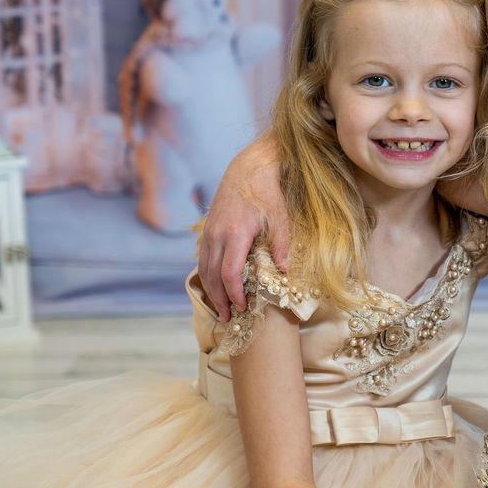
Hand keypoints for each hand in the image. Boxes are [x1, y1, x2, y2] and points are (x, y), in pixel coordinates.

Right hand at [199, 140, 290, 320]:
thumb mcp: (280, 217)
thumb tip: (284, 273)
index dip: (234, 294)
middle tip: (228, 318)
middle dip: (220, 299)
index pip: (229, 273)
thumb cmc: (267, 193)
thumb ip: (281, 245)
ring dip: (212, 291)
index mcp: (236, 234)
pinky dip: (207, 276)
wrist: (248, 169)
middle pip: (213, 276)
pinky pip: (203, 259)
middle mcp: (217, 235)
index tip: (242, 307)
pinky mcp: (207, 230)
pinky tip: (215, 288)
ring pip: (204, 269)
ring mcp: (209, 233)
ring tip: (221, 309)